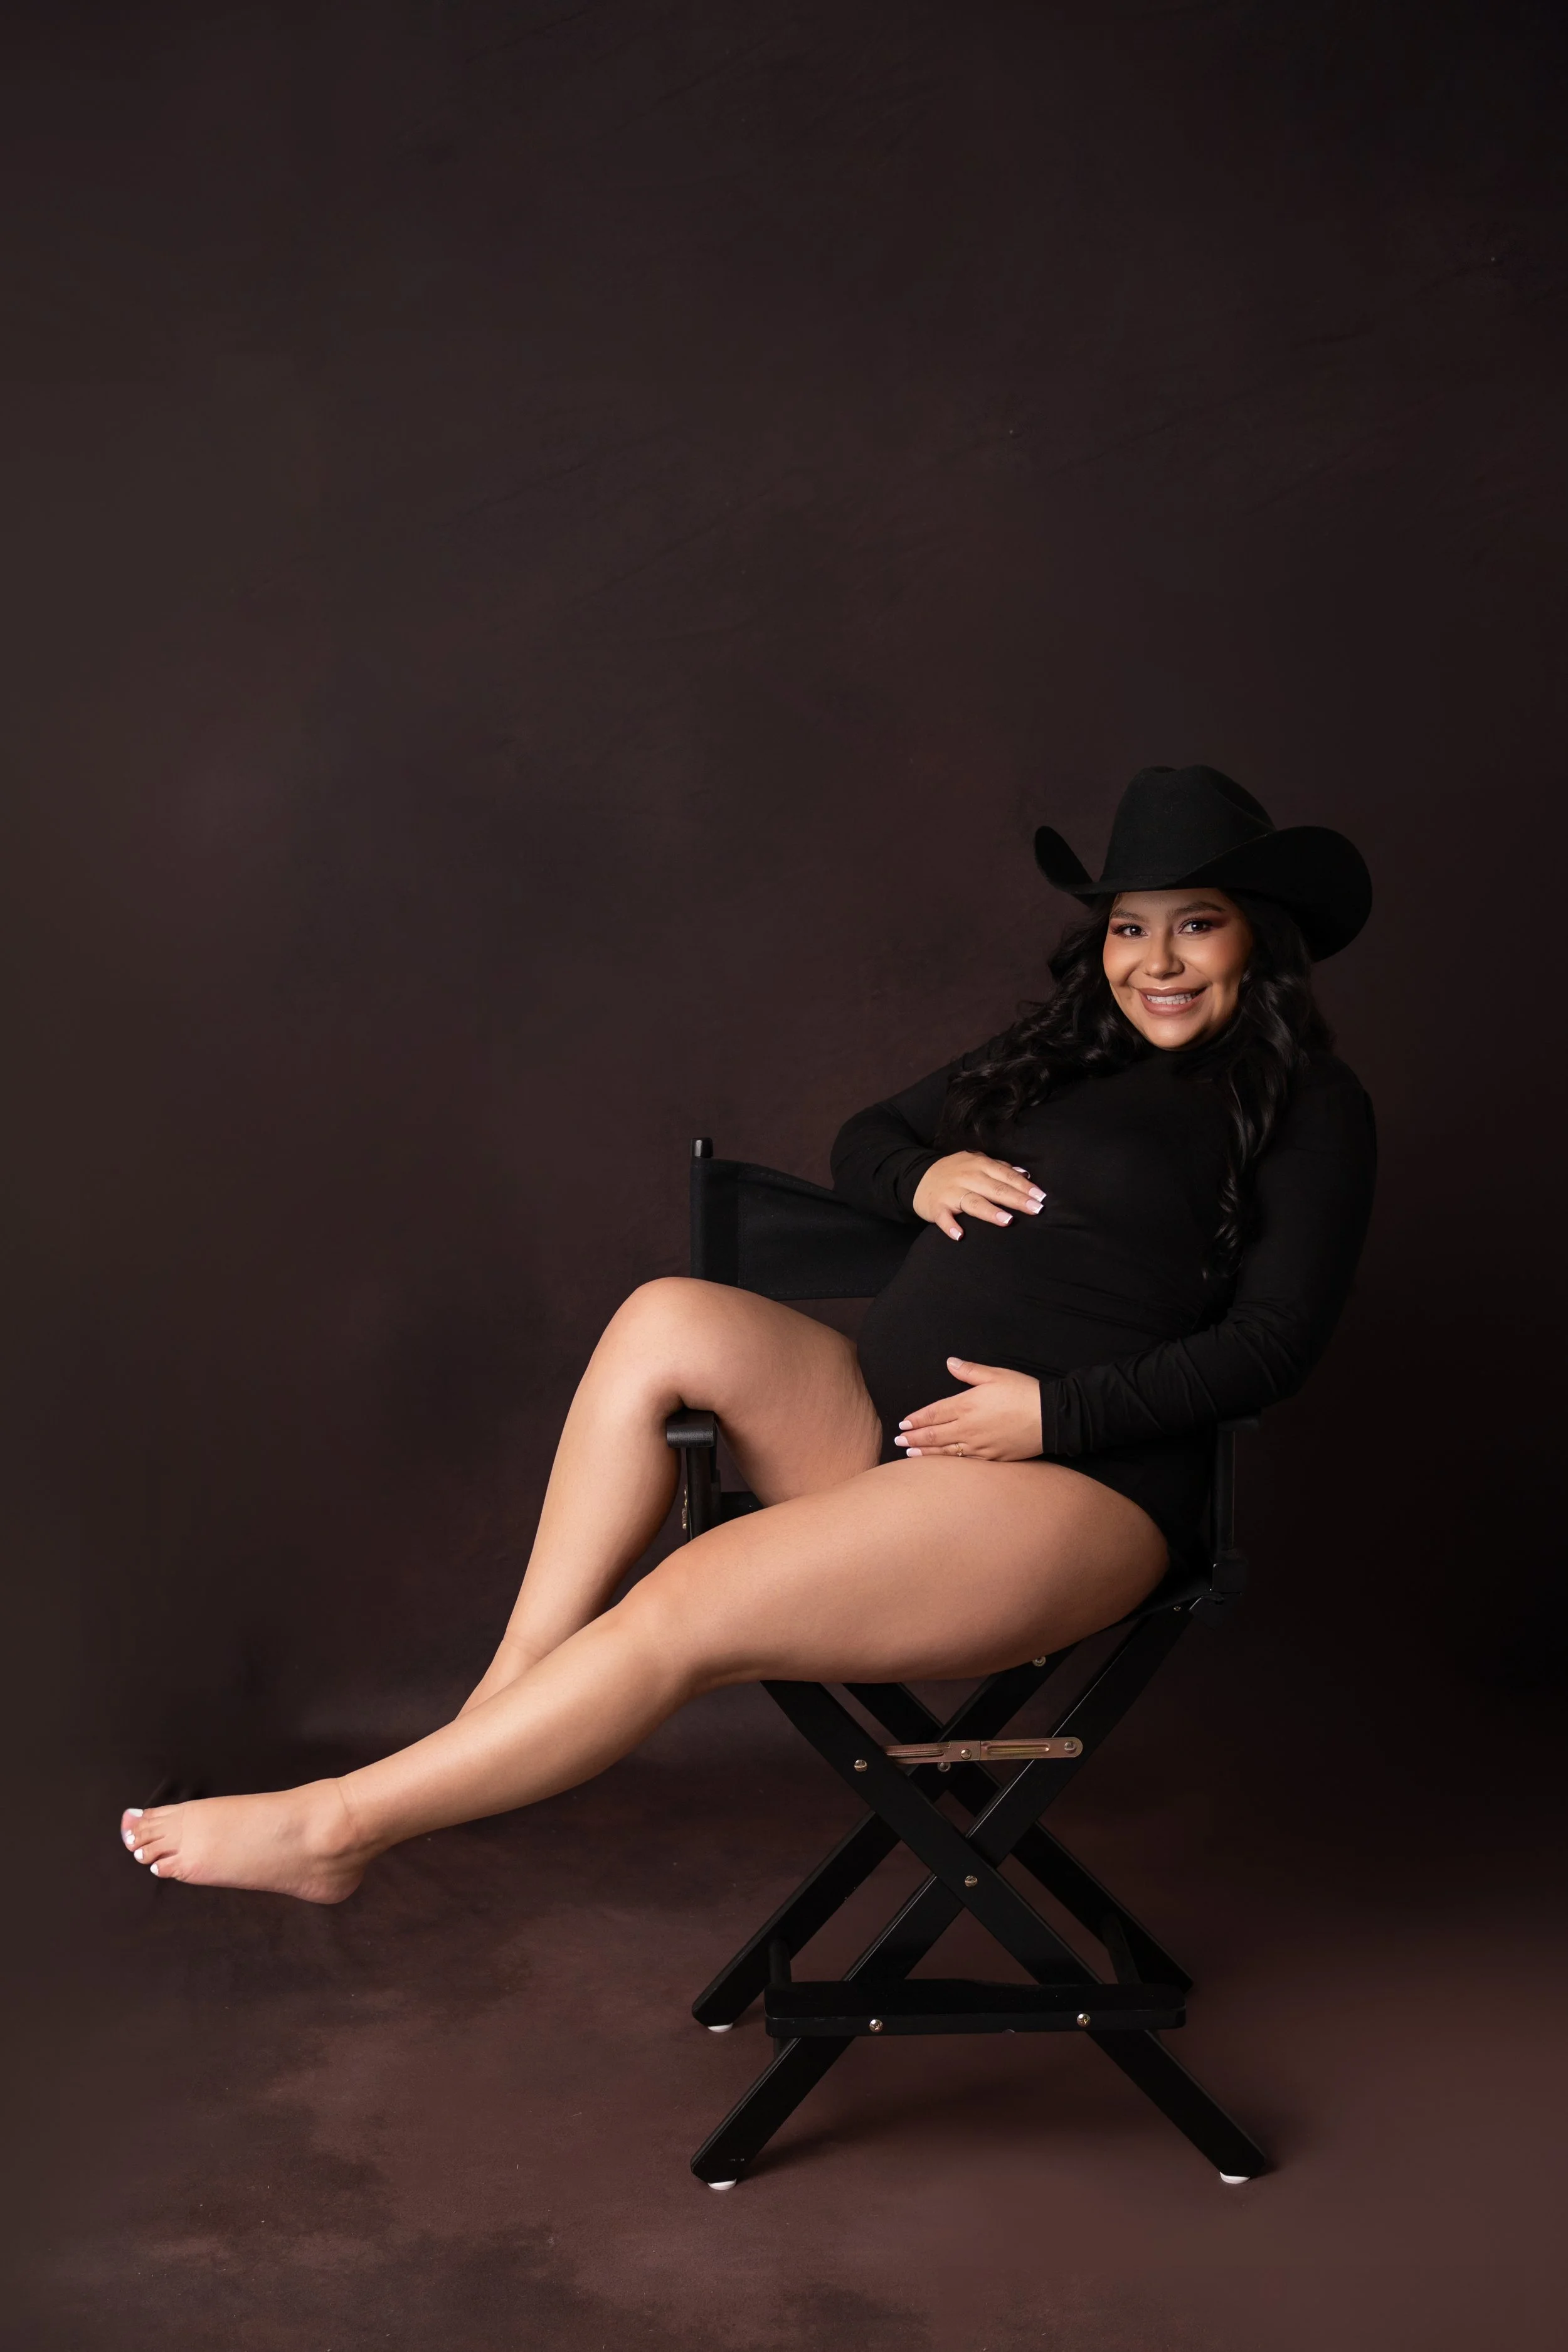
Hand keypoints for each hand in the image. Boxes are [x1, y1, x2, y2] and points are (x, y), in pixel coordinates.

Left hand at [894, 1359, 1042, 1460]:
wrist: (1050, 1418)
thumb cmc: (1023, 1392)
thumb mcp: (996, 1375)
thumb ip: (969, 1371)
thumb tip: (950, 1363)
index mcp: (967, 1405)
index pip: (934, 1413)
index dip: (917, 1418)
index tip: (903, 1423)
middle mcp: (968, 1427)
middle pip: (934, 1435)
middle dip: (914, 1437)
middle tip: (899, 1440)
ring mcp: (979, 1445)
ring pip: (946, 1451)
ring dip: (926, 1453)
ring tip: (910, 1454)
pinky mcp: (991, 1457)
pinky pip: (964, 1461)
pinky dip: (948, 1463)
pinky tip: (942, 1463)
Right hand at [911, 1153, 1044, 1240]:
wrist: (918, 1176)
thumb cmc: (955, 1172)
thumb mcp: (976, 1162)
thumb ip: (1000, 1167)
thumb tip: (1024, 1174)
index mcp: (979, 1164)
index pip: (1006, 1176)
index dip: (1024, 1187)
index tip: (1041, 1197)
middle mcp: (967, 1177)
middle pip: (995, 1189)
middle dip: (1017, 1199)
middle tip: (1036, 1209)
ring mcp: (951, 1192)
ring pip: (973, 1202)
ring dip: (990, 1212)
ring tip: (1007, 1221)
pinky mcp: (937, 1207)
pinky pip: (944, 1218)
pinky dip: (950, 1226)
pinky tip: (959, 1235)